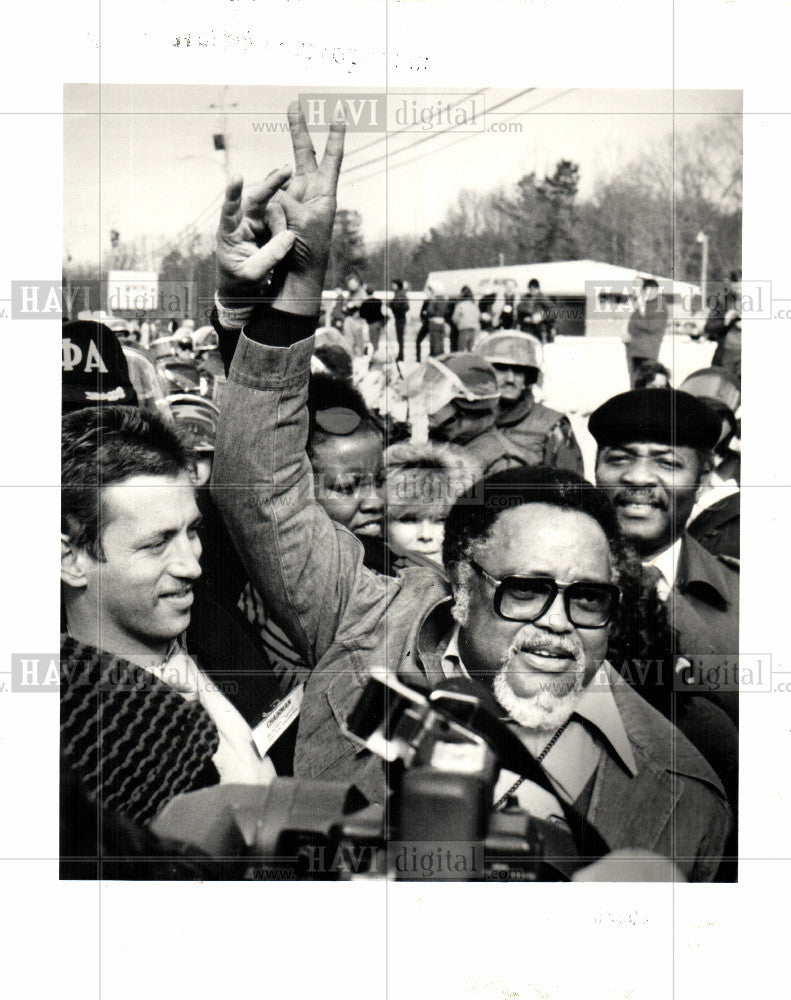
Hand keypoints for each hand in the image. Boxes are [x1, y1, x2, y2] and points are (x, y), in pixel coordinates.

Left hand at [216, 167, 295, 301]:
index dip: (233, 193)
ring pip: (272, 207)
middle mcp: (241, 221)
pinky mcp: (266, 225)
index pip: (229, 210)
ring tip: (288, 235)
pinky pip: (280, 214)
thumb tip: (289, 236)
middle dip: (271, 184)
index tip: (237, 177)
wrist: (241, 285)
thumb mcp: (253, 274)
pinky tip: (295, 203)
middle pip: (256, 198)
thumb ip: (269, 256)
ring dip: (283, 212)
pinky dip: (288, 210)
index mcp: (229, 232)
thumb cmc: (240, 281)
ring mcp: (254, 221)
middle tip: (287, 170)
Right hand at [270, 101, 345, 315]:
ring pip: (278, 180)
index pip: (332, 159)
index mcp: (325, 194)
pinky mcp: (275, 210)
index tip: (341, 112)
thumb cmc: (307, 252)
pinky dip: (264, 209)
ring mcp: (292, 200)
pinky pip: (265, 199)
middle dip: (298, 129)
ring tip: (286, 224)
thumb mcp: (301, 223)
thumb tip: (272, 190)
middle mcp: (309, 192)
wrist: (296, 276)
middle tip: (295, 102)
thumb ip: (287, 200)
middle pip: (303, 154)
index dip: (335, 136)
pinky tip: (274, 227)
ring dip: (274, 195)